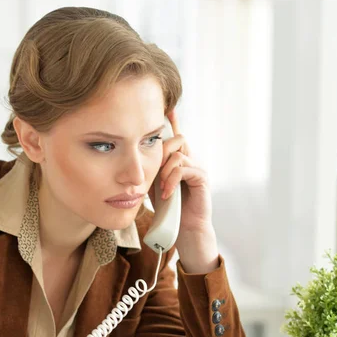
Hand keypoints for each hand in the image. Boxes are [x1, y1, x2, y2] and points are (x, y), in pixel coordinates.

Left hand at [157, 109, 211, 233]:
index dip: (172, 120)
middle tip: (154, 169)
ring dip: (165, 170)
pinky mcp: (202, 178)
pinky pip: (184, 168)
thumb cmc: (168, 209)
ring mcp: (197, 168)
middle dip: (161, 151)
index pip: (175, 136)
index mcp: (178, 160)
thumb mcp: (153, 185)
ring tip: (161, 189)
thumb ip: (150, 169)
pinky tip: (167, 194)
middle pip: (177, 140)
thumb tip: (135, 157)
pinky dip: (172, 180)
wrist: (183, 229)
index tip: (167, 107)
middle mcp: (190, 160)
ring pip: (178, 154)